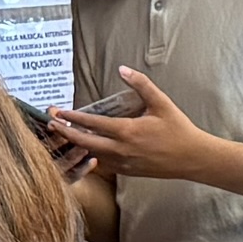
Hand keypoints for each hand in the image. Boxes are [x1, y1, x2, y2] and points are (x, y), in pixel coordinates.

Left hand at [49, 69, 214, 182]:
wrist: (192, 159)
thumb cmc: (178, 129)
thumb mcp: (161, 102)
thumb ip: (141, 84)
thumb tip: (122, 69)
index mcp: (127, 131)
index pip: (92, 123)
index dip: (72, 117)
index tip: (57, 111)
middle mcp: (121, 150)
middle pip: (84, 143)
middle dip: (64, 133)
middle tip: (50, 124)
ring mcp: (123, 163)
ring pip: (91, 156)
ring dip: (75, 146)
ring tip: (61, 136)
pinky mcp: (128, 172)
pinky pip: (103, 165)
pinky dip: (90, 157)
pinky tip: (84, 150)